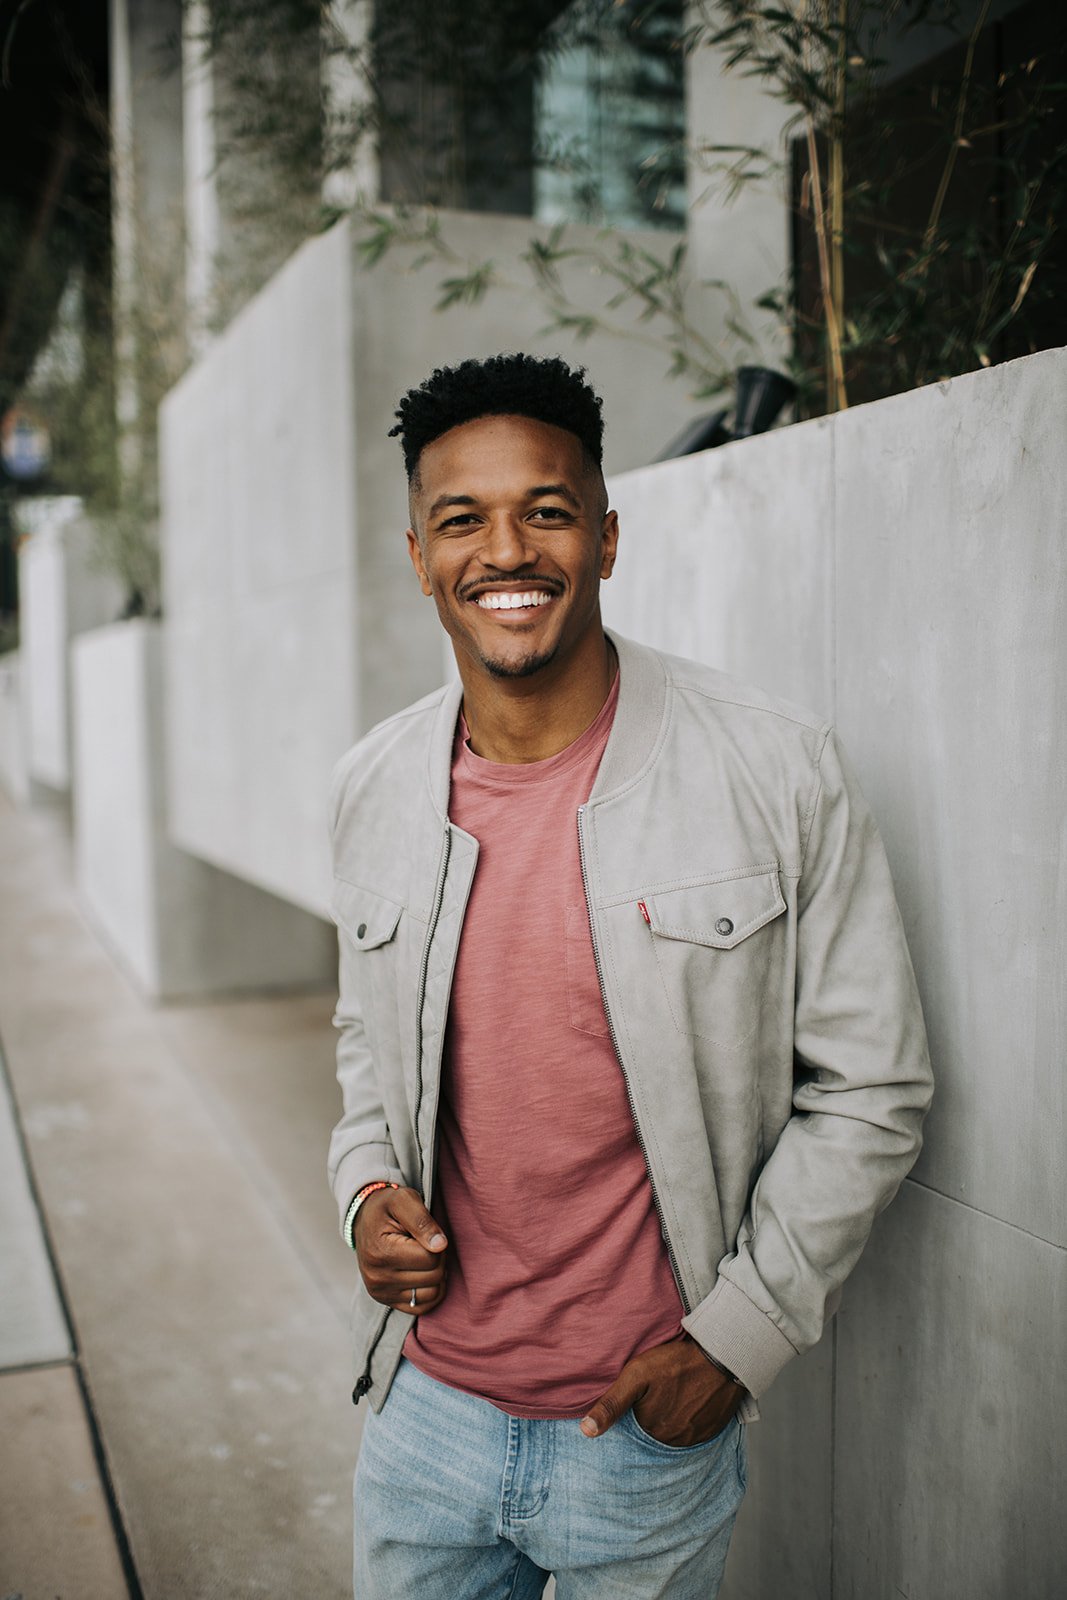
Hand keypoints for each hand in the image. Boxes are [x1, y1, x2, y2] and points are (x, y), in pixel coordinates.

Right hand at [353, 1186, 447, 1315]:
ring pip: (432, 1293)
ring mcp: (381, 1293)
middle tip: (426, 1243)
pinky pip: (423, 1307)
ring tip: (423, 1257)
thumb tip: (440, 1245)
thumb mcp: (403, 1200)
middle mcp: (377, 1278)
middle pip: (434, 1276)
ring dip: (436, 1274)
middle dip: (438, 1258)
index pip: (431, 1258)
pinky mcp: (386, 1302)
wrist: (364, 1220)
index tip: (427, 1233)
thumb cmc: (387, 1208)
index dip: (437, 1243)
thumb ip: (422, 1220)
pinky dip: (431, 1291)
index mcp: (381, 1253)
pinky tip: (423, 1273)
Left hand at [579, 1334, 743, 1446]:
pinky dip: (691, 1418)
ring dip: (673, 1417)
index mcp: (652, 1431)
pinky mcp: (712, 1431)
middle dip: (654, 1413)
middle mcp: (674, 1442)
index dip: (636, 1409)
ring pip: (675, 1431)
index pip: (635, 1427)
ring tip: (676, 1392)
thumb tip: (586, 1432)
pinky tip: (691, 1399)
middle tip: (662, 1389)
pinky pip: (695, 1431)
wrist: (722, 1356)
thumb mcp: (636, 1375)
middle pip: (655, 1430)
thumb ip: (611, 1404)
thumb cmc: (676, 1362)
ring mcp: (695, 1438)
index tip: (644, 1393)